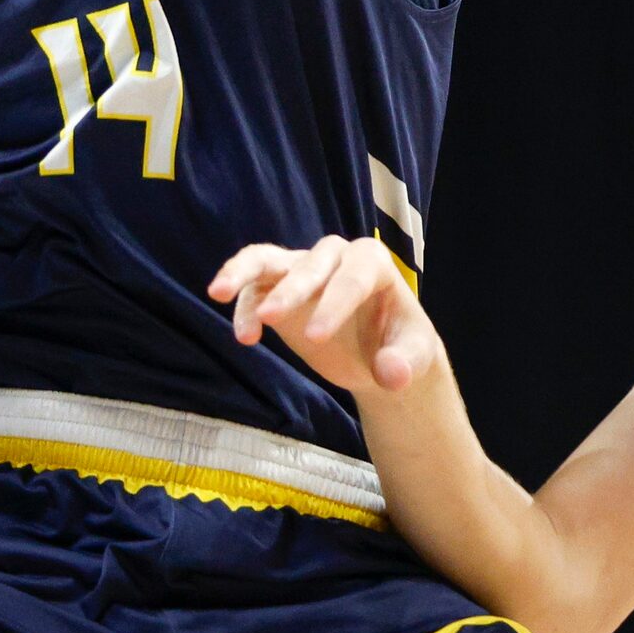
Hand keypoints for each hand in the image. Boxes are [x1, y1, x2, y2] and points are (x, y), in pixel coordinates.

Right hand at [209, 236, 443, 395]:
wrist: (381, 352)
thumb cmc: (400, 345)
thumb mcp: (415, 356)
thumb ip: (405, 364)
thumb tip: (390, 375)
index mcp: (373, 263)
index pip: (352, 277)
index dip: (333, 304)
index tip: (315, 338)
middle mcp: (335, 257)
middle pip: (310, 264)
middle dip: (291, 289)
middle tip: (271, 318)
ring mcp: (302, 270)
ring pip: (268, 258)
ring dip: (243, 272)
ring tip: (218, 293)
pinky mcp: (278, 289)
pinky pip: (253, 289)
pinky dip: (243, 308)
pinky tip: (244, 338)